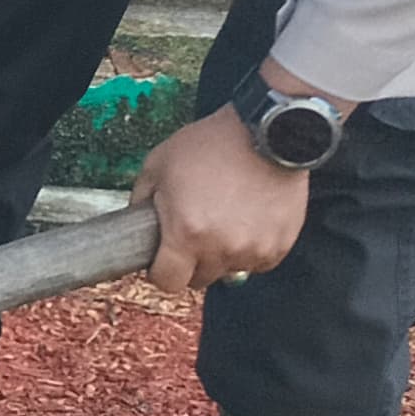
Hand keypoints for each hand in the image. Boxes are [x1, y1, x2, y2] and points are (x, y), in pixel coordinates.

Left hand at [129, 104, 312, 293]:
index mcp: (186, 233)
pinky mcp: (279, 246)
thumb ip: (140, 201)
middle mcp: (221, 248)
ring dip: (223, 253)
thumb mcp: (157, 165)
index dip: (161, 271)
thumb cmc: (210, 145)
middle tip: (195, 230)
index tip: (162, 259)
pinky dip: (250, 248)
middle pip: (199, 279)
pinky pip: (258, 262)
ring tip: (224, 217)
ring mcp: (254, 249)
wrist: (265, 133)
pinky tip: (247, 218)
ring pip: (229, 270)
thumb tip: (134, 227)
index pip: (168, 283)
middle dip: (192, 260)